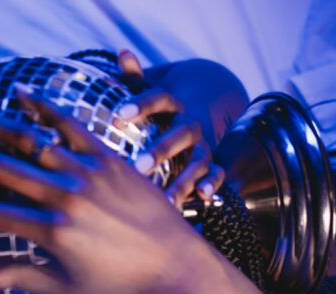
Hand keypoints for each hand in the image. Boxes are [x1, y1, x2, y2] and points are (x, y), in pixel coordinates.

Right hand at [0, 84, 210, 293]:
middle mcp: (65, 196)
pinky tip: (17, 95)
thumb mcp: (64, 287)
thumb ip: (17, 276)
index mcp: (52, 232)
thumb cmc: (118, 281)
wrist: (175, 262)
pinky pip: (70, 125)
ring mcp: (87, 172)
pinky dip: (43, 107)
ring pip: (27, 140)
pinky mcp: (108, 157)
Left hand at [115, 49, 224, 204]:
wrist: (203, 105)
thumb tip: (123, 53)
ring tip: (166, 199)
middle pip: (181, 133)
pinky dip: (211, 184)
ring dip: (184, 178)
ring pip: (198, 159)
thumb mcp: (150, 88)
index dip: (141, 105)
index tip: (120, 115)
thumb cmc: (161, 105)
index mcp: (173, 103)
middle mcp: (191, 123)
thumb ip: (135, 77)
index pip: (159, 99)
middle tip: (140, 166)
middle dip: (162, 150)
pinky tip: (202, 197)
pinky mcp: (211, 163)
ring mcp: (203, 144)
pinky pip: (216, 174)